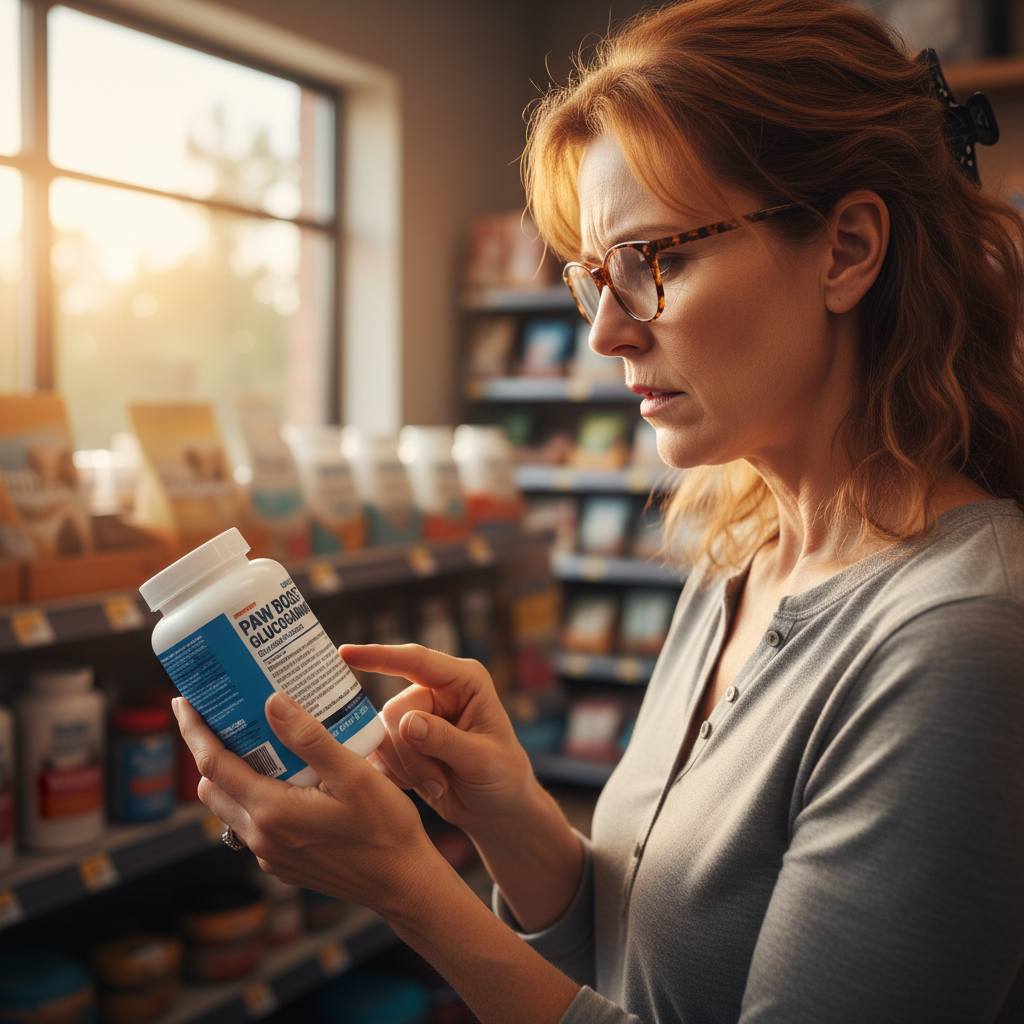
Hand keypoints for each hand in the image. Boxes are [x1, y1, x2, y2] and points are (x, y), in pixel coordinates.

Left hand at [172, 692, 446, 919]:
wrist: (402, 883)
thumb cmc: (385, 828)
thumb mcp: (353, 774)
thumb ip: (309, 738)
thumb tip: (272, 702)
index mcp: (272, 811)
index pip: (213, 764)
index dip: (194, 729)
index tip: (184, 701)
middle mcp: (261, 837)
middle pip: (212, 786)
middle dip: (209, 748)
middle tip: (225, 714)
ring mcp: (270, 855)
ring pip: (229, 806)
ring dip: (231, 773)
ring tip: (256, 740)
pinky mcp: (283, 863)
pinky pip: (252, 824)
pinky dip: (254, 795)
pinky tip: (285, 777)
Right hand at [343, 644, 535, 834]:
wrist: (497, 808)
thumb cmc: (503, 776)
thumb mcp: (483, 760)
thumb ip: (444, 740)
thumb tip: (406, 723)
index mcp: (463, 681)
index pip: (416, 661)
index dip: (379, 656)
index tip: (346, 653)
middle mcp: (436, 692)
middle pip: (395, 711)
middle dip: (411, 754)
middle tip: (439, 781)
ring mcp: (416, 716)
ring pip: (383, 736)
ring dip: (406, 768)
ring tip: (439, 784)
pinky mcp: (401, 743)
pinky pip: (378, 753)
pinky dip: (394, 774)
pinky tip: (417, 786)